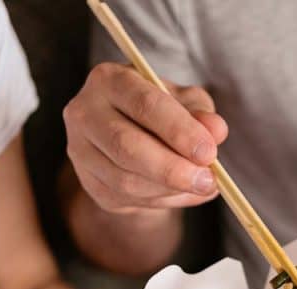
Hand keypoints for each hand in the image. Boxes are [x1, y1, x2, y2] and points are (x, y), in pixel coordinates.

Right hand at [63, 62, 228, 213]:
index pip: (144, 105)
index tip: (208, 153)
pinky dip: (164, 200)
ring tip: (203, 186)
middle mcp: (85, 112)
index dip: (179, 131)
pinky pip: (127, 199)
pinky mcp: (89, 182)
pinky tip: (185, 193)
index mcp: (110, 80)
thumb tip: (216, 130)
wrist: (136, 139)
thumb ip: (201, 114)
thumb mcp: (187, 103)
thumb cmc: (163, 112)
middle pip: (127, 146)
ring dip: (171, 189)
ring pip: (126, 180)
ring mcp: (81, 150)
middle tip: (208, 180)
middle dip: (173, 169)